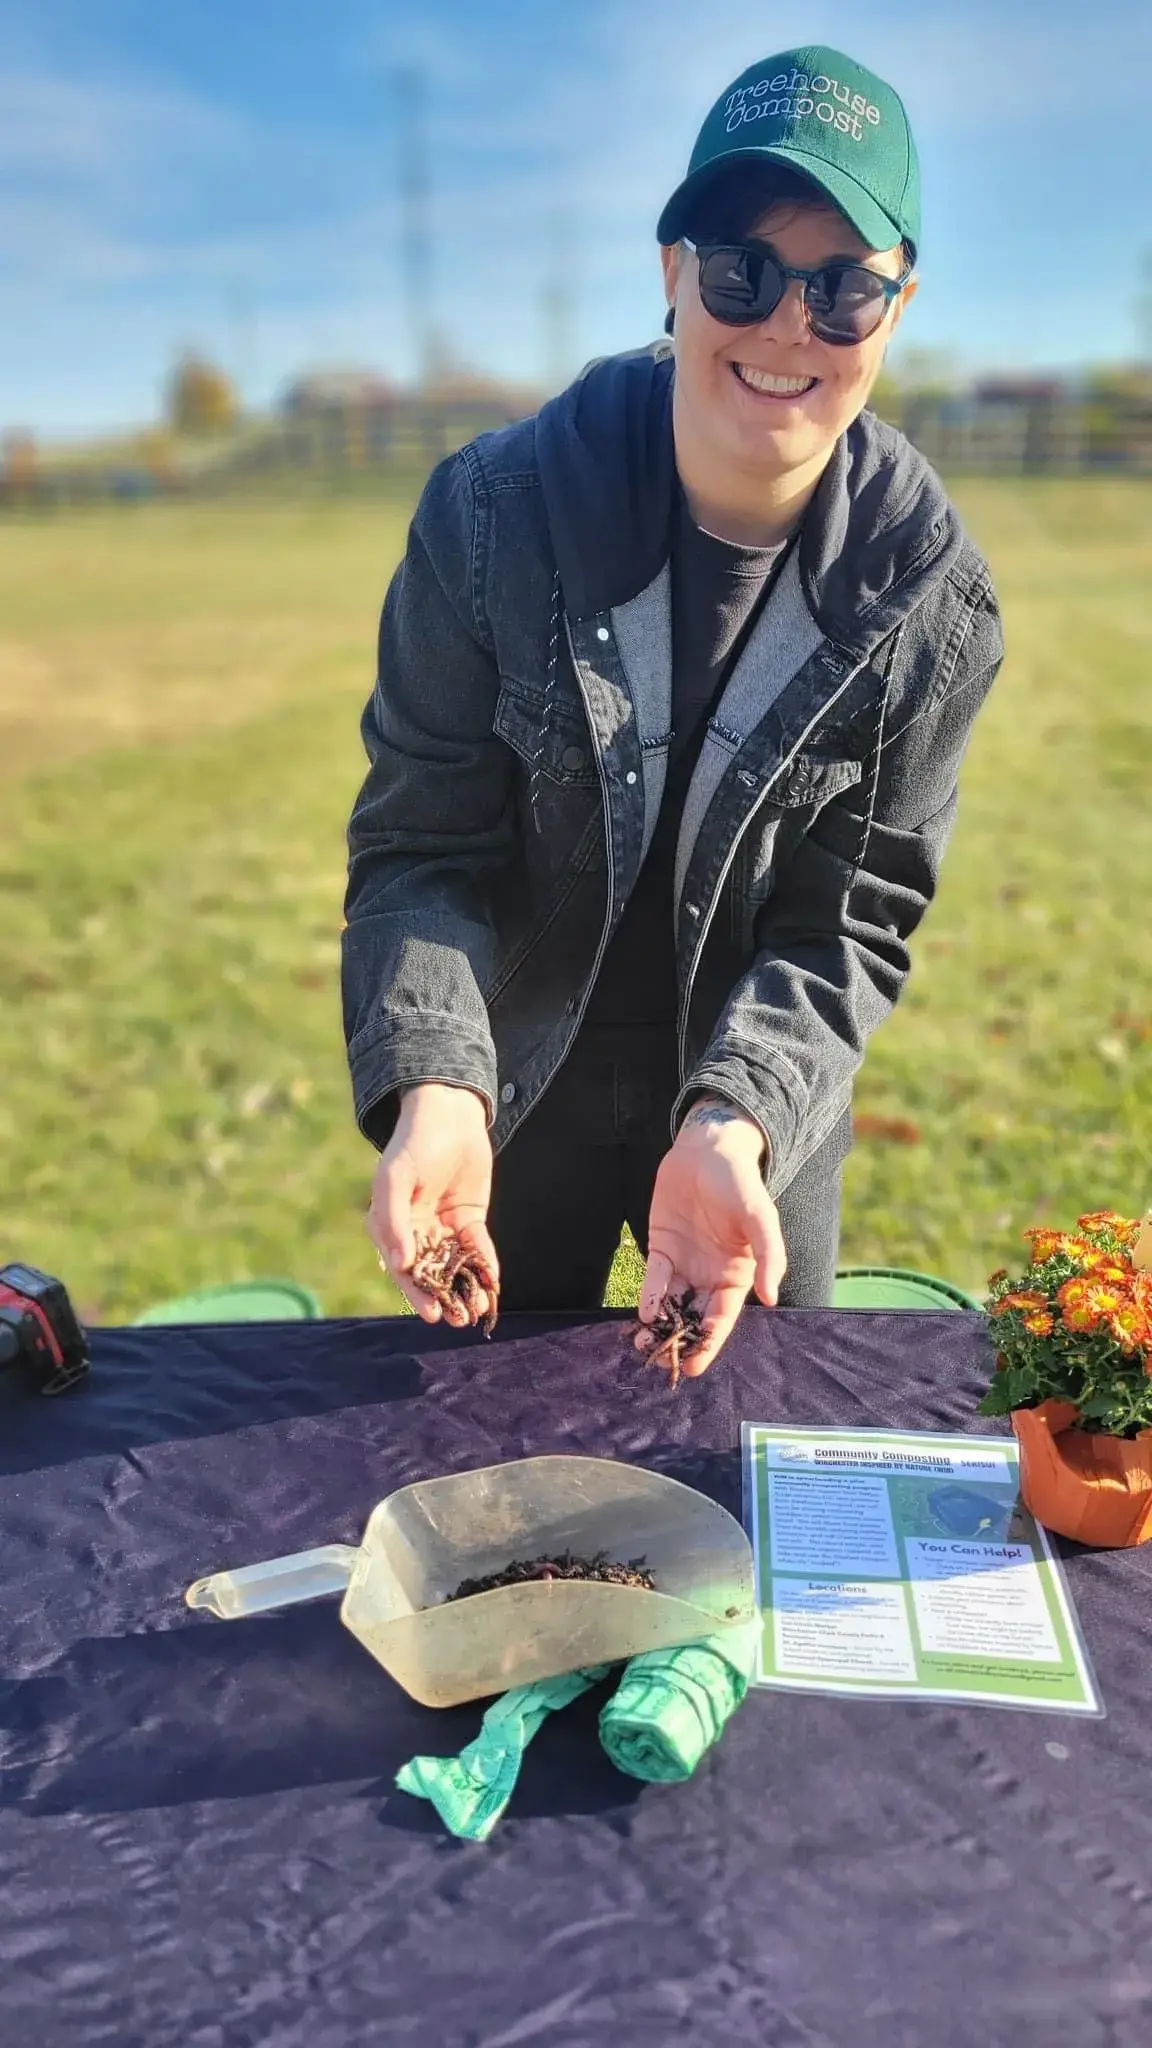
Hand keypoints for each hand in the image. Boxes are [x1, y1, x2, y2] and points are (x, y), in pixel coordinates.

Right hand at [367, 1083, 496, 1324]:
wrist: (449, 1112)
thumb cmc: (414, 1143)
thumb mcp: (397, 1178)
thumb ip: (392, 1220)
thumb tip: (399, 1263)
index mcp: (391, 1225)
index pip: (404, 1268)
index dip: (417, 1293)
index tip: (431, 1315)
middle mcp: (416, 1230)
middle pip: (431, 1273)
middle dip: (444, 1298)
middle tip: (459, 1320)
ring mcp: (443, 1225)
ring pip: (455, 1265)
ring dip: (465, 1288)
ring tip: (478, 1310)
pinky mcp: (469, 1218)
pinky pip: (476, 1248)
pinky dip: (484, 1266)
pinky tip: (493, 1284)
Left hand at [638, 1095, 785, 1374]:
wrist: (708, 1149)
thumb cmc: (740, 1182)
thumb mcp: (760, 1218)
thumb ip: (769, 1256)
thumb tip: (773, 1298)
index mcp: (736, 1275)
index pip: (721, 1318)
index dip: (709, 1344)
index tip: (694, 1367)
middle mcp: (709, 1275)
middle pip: (693, 1318)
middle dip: (679, 1342)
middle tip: (662, 1363)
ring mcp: (684, 1263)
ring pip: (671, 1304)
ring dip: (659, 1326)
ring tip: (644, 1345)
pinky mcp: (661, 1247)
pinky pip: (655, 1279)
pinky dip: (649, 1297)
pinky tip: (645, 1312)